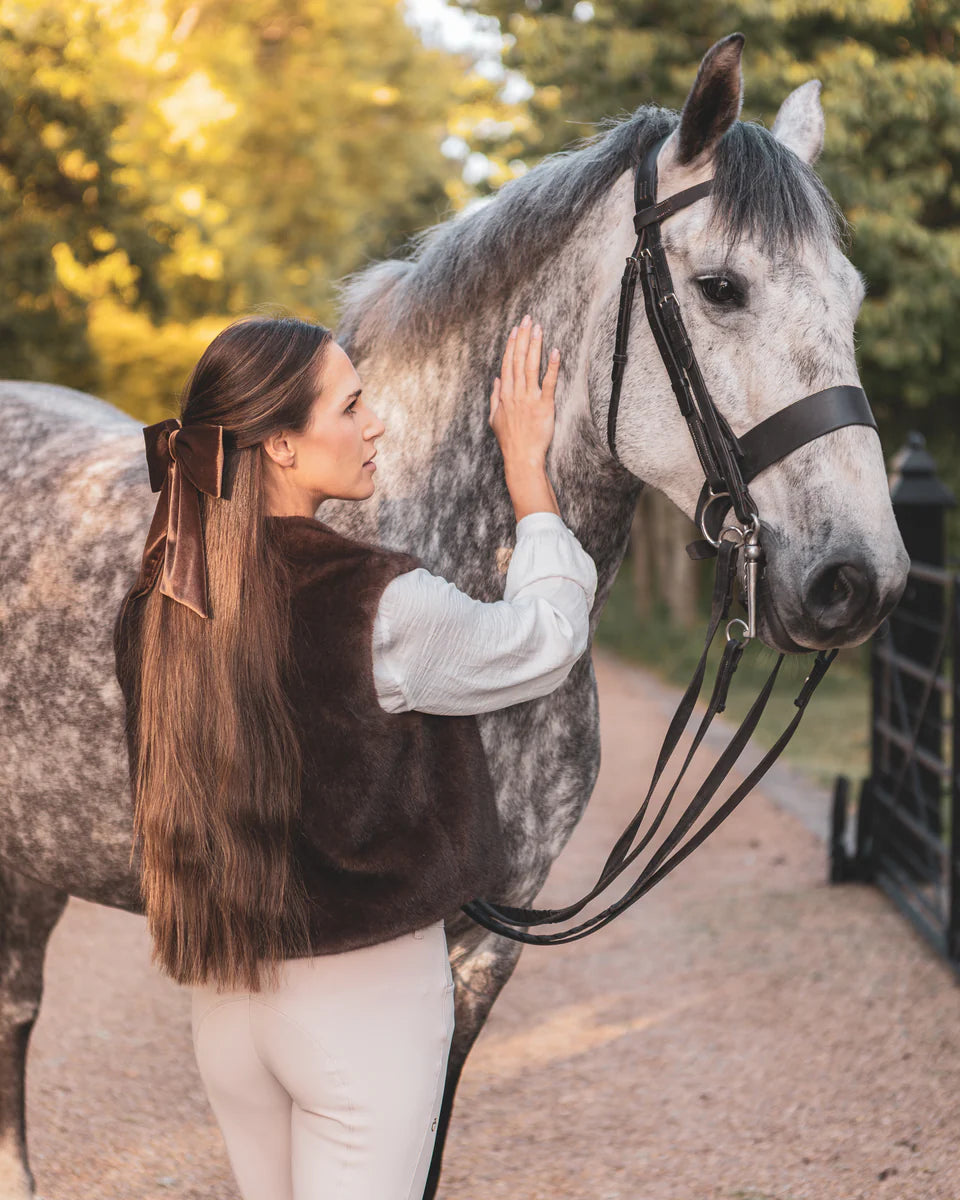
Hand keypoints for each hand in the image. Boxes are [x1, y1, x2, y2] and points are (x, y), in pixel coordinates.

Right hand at [488, 314, 559, 469]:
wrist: (521, 457)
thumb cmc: (509, 441)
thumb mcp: (495, 419)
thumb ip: (495, 397)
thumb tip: (496, 380)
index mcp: (505, 394)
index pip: (508, 363)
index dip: (512, 344)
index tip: (515, 329)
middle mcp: (516, 393)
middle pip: (518, 359)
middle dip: (523, 337)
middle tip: (528, 319)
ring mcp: (529, 398)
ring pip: (531, 366)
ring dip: (534, 345)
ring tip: (538, 328)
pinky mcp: (544, 406)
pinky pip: (548, 382)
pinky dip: (552, 366)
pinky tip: (555, 351)